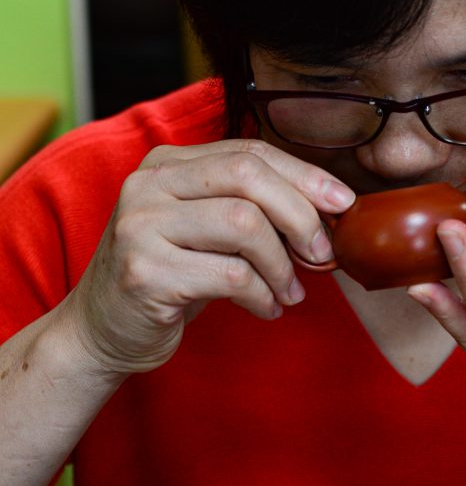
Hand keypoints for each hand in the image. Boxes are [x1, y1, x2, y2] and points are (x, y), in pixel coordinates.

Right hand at [66, 139, 353, 375]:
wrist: (100, 332)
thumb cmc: (168, 278)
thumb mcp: (205, 231)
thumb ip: (249, 207)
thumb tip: (329, 209)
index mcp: (166, 163)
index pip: (250, 153)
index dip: (304, 176)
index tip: (344, 203)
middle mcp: (148, 184)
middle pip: (249, 178)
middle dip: (301, 215)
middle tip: (324, 254)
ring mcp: (141, 225)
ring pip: (244, 225)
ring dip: (282, 265)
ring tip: (290, 292)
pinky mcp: (145, 272)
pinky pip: (231, 276)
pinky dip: (262, 296)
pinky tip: (266, 309)